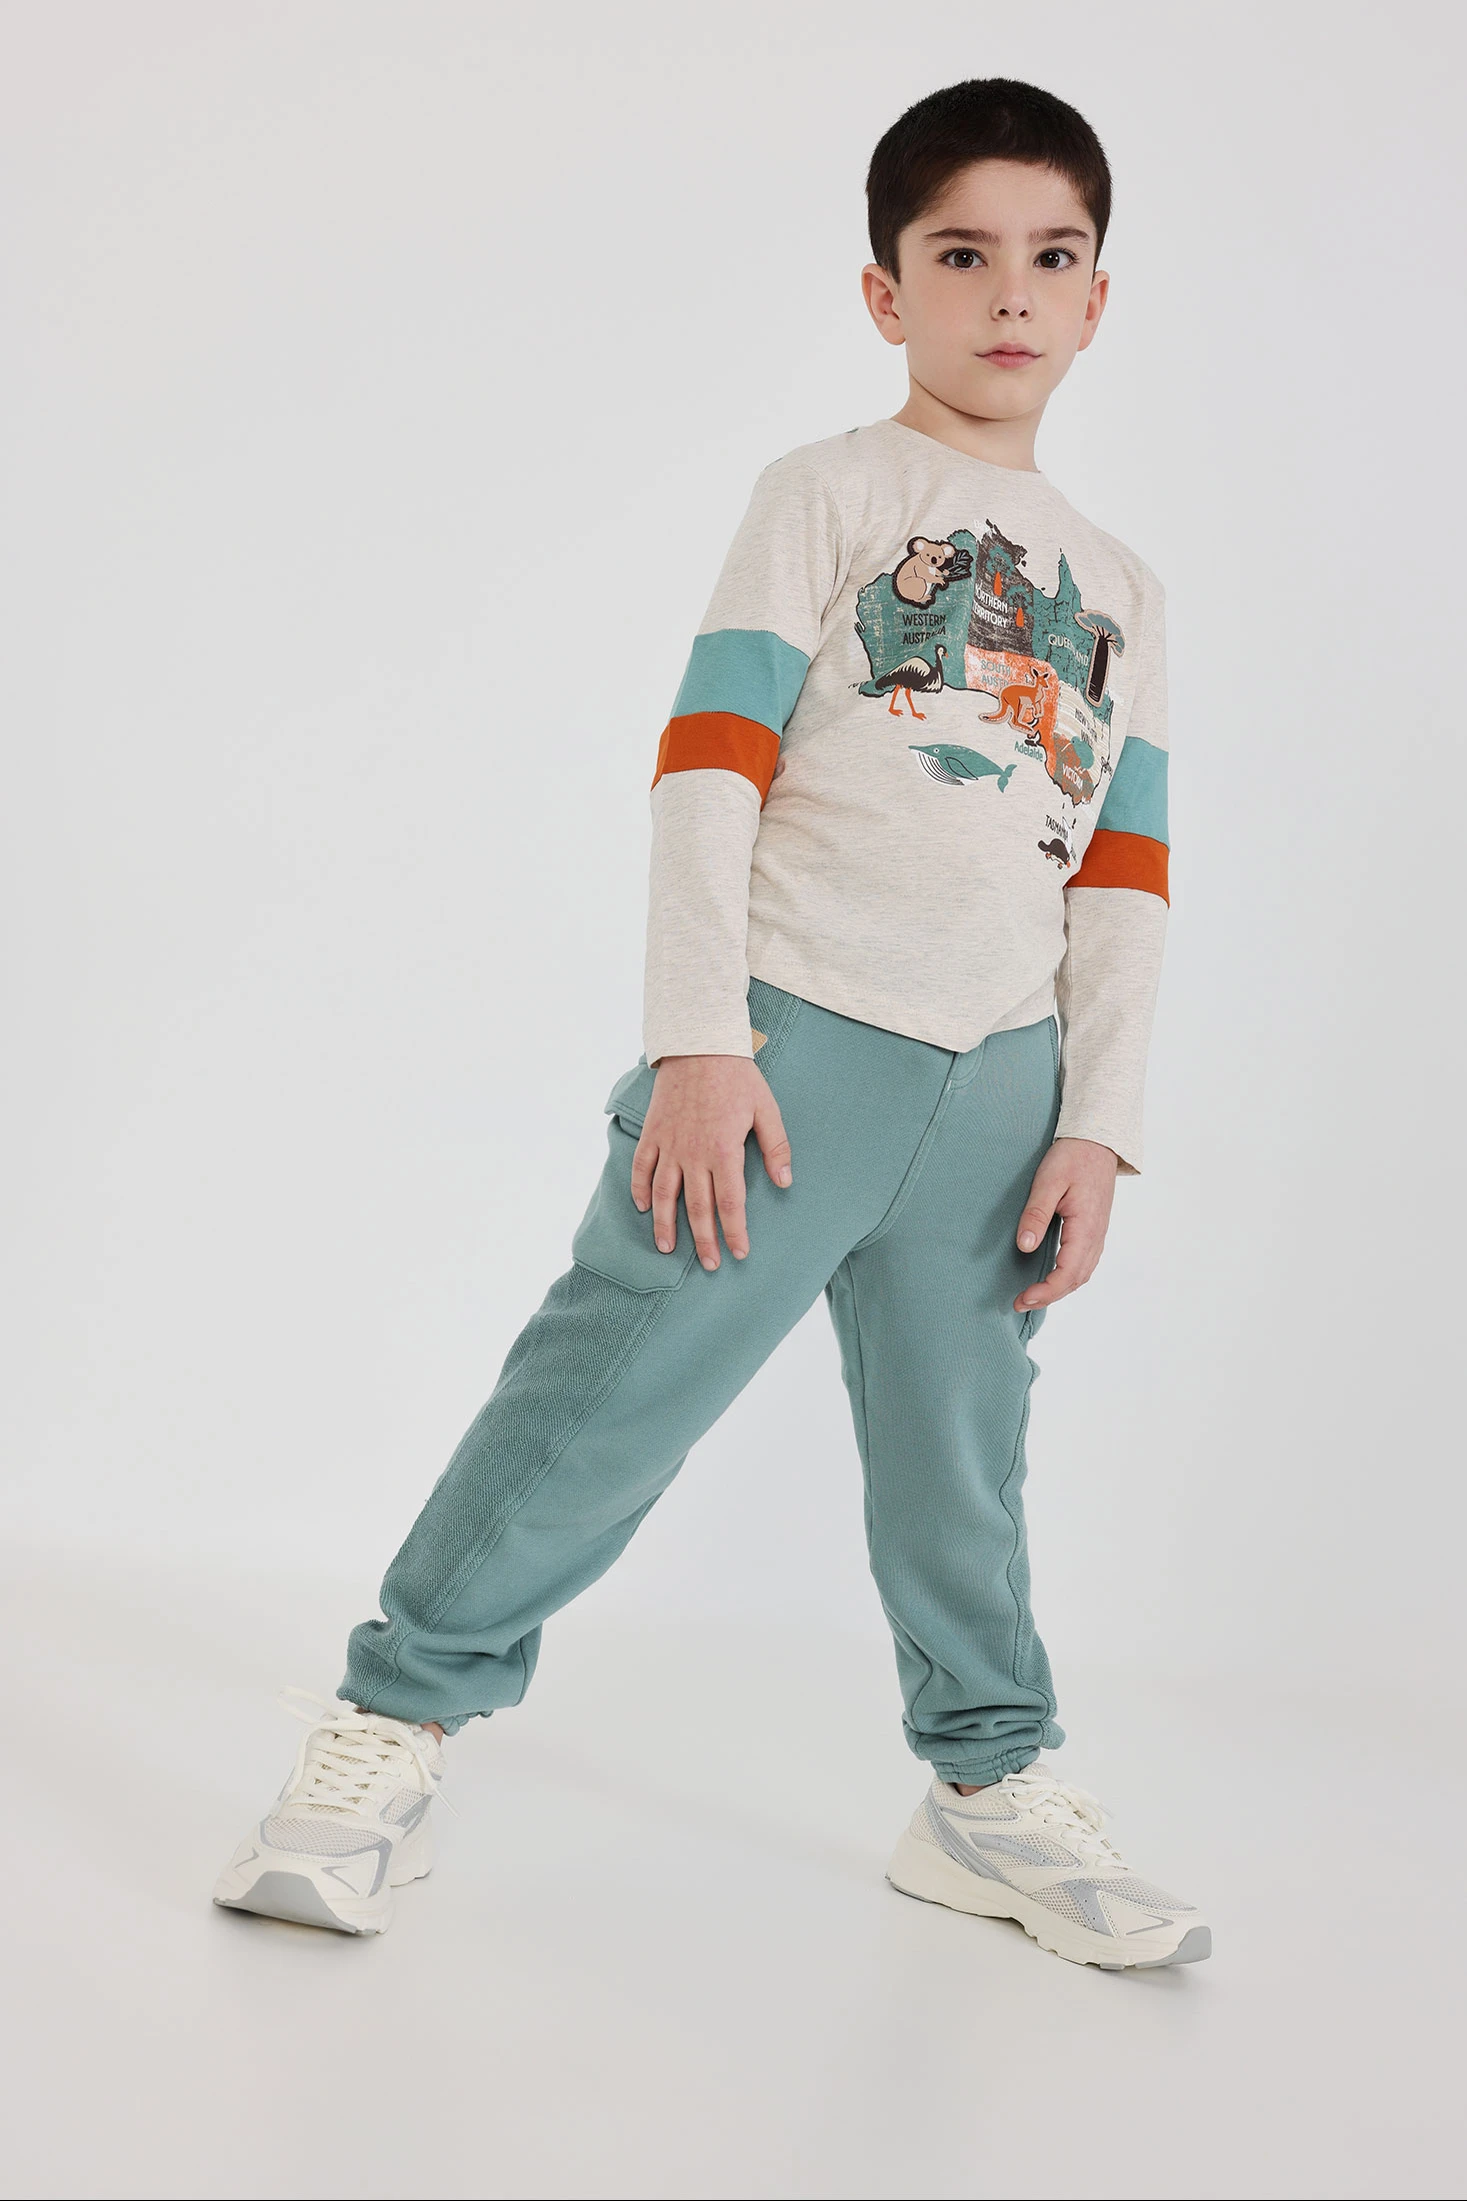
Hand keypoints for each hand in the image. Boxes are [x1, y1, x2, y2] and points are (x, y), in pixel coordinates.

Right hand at [630, 1055, 792, 1270]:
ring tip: (667, 1247)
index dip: (734, 1232)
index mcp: (724, 1151)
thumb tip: (785, 1182)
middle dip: (704, 1240)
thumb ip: (776, 1147)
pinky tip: (642, 1206)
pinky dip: (639, 1188)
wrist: (699, 1045)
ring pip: (664, 1194)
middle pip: (697, 1207)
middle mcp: (693, 1154)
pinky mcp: (653, 1133)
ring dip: (665, 1223)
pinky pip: (642, 1167)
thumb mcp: (766, 1109)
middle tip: (711, 1264)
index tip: (739, 1253)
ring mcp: (669, 1145)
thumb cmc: (737, 1076)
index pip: (730, 1204)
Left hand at [1014, 1138, 1118, 1312]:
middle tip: (1020, 1302)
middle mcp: (1096, 1236)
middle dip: (1049, 1296)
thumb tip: (1025, 1246)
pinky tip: (1051, 1276)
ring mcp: (1098, 1233)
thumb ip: (1036, 1214)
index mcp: (1086, 1227)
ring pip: (1082, 1274)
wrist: (1097, 1141)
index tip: (1022, 1298)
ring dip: (1059, 1289)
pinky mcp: (1095, 1229)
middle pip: (1076, 1280)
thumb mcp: (1048, 1182)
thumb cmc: (1073, 1157)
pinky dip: (1068, 1276)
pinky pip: (1085, 1262)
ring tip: (1033, 1295)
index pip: (1067, 1273)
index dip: (1045, 1291)